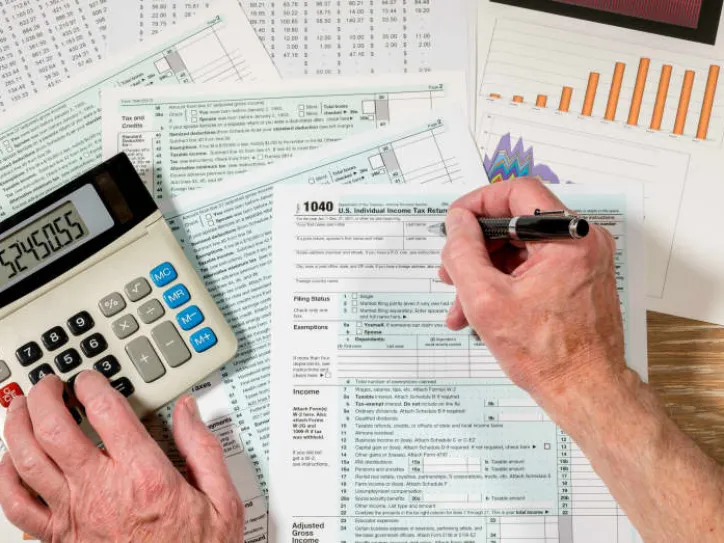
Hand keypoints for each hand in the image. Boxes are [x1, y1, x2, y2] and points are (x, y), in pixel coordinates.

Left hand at [0, 371, 243, 541]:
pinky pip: (15, 505)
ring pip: (27, 459)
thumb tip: (187, 411)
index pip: (106, 411)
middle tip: (50, 384)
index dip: (92, 384)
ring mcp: (74, 515)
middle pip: (54, 428)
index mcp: (144, 476)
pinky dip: (5, 477)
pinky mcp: (59, 538)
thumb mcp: (221, 500)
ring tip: (22, 407)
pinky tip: (10, 461)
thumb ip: (203, 448)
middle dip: (44, 396)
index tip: (90, 379)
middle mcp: (101, 492)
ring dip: (18, 425)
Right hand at [440, 179, 626, 405]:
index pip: (517, 191)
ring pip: (520, 249)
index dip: (478, 203)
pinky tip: (479, 310)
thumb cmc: (547, 354)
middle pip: (516, 223)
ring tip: (460, 303)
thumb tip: (456, 222)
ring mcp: (582, 261)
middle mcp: (582, 242)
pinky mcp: (578, 279)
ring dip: (485, 271)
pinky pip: (533, 268)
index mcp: (569, 238)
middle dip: (476, 248)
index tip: (455, 222)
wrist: (586, 391)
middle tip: (450, 269)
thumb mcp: (486, 299)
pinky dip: (504, 283)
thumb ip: (463, 252)